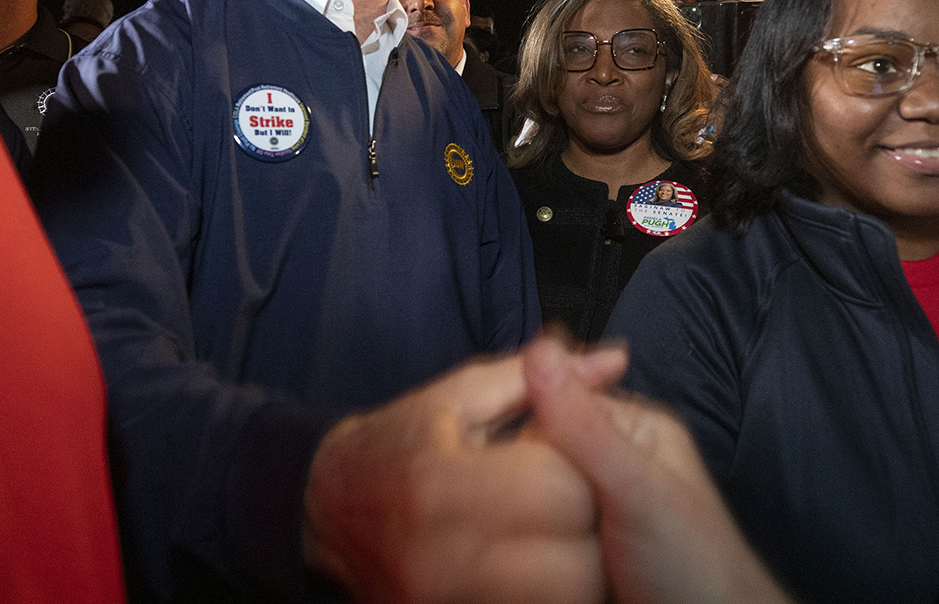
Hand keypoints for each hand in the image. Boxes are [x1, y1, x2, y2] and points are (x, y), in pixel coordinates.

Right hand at [304, 348, 621, 603]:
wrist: (324, 511)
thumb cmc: (399, 443)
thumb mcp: (460, 396)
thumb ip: (538, 381)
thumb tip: (615, 358)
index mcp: (445, 481)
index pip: (561, 488)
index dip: (587, 471)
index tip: (581, 461)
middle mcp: (443, 553)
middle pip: (571, 556)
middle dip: (590, 529)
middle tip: (580, 505)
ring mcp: (445, 599)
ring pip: (561, 598)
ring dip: (578, 571)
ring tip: (562, 538)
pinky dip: (547, 592)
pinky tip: (538, 564)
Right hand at [524, 336, 790, 603]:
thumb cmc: (694, 566)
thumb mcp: (638, 491)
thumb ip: (586, 427)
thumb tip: (538, 350)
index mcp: (629, 429)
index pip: (549, 409)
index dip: (525, 440)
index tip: (501, 468)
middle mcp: (606, 463)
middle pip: (534, 461)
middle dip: (526, 492)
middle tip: (545, 525)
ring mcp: (587, 512)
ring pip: (527, 504)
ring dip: (524, 529)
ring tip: (549, 554)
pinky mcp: (573, 555)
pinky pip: (530, 543)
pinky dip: (526, 556)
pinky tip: (529, 570)